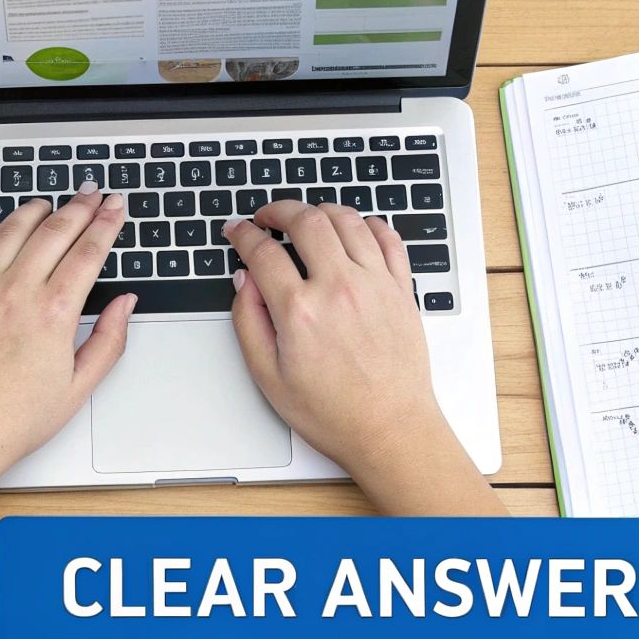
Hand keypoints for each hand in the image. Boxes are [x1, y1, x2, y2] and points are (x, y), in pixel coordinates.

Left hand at [0, 187, 136, 552]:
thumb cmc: (12, 421)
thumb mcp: (78, 389)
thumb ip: (109, 341)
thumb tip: (125, 306)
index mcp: (54, 313)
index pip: (88, 251)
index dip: (107, 223)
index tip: (116, 207)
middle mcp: (16, 292)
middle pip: (54, 231)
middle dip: (79, 206)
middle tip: (93, 193)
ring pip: (10, 231)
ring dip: (34, 211)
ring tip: (49, 202)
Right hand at [224, 202, 503, 515]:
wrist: (390, 429)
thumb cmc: (333, 412)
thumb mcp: (268, 377)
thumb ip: (248, 321)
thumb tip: (244, 279)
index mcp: (300, 311)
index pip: (263, 251)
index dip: (243, 234)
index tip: (237, 230)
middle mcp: (339, 288)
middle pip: (306, 220)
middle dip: (279, 209)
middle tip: (267, 216)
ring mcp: (375, 284)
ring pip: (347, 219)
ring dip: (321, 210)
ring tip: (306, 218)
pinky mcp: (401, 289)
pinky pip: (387, 237)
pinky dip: (367, 223)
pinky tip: (353, 229)